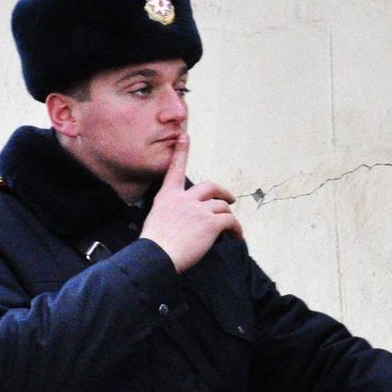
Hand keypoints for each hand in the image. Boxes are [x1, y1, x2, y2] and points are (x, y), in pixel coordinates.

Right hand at [140, 134, 242, 271]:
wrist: (156, 256)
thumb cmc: (154, 245)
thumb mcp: (157, 220)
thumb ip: (172, 214)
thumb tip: (185, 222)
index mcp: (168, 197)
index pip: (175, 169)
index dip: (181, 152)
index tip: (185, 136)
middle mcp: (184, 199)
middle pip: (209, 187)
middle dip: (222, 192)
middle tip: (230, 200)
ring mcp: (198, 210)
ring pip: (222, 207)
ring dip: (230, 217)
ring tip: (233, 230)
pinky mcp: (210, 223)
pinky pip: (230, 221)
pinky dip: (236, 229)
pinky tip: (236, 236)